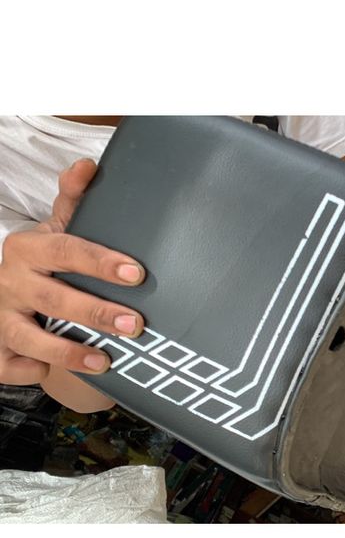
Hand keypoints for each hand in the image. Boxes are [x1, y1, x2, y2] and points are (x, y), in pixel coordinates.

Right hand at [0, 158, 145, 385]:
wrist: (5, 288)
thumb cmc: (46, 260)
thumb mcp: (58, 228)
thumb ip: (74, 200)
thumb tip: (89, 165)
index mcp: (29, 248)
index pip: (66, 250)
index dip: (101, 262)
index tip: (137, 274)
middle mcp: (10, 280)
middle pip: (53, 297)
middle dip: (96, 313)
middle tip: (136, 324)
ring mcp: (0, 315)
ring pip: (28, 336)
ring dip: (67, 352)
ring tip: (105, 361)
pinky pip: (7, 364)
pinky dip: (26, 370)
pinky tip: (48, 372)